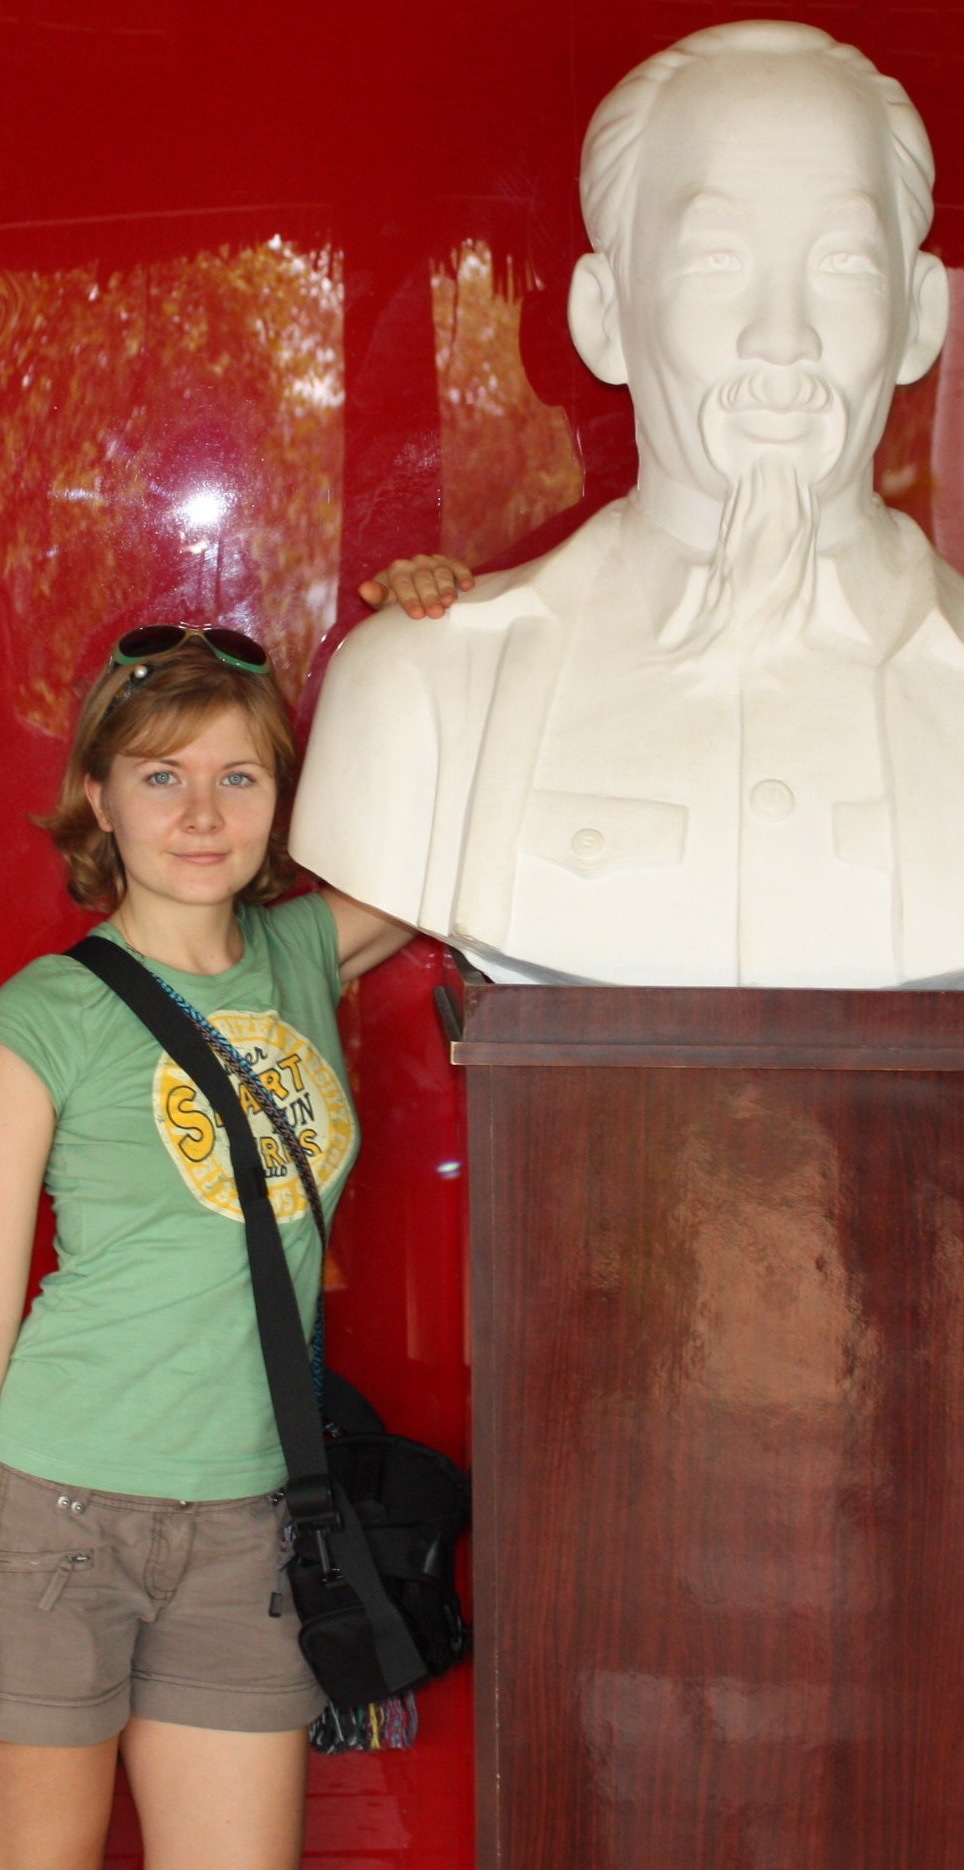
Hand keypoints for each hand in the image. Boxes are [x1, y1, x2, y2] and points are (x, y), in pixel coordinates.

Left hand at [358, 553, 474, 618]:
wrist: (415, 593)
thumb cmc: (398, 602)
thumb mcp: (384, 602)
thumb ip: (377, 596)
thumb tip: (363, 589)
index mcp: (397, 570)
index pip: (402, 583)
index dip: (410, 599)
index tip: (417, 615)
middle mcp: (415, 562)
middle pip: (423, 578)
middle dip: (430, 596)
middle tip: (436, 613)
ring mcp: (434, 562)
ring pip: (441, 572)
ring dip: (447, 587)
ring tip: (451, 602)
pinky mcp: (450, 563)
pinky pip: (458, 566)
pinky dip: (463, 574)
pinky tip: (468, 586)